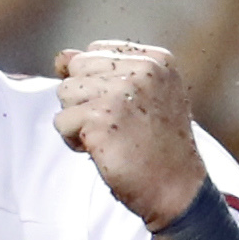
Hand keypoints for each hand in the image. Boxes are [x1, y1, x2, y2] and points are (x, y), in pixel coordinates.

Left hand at [54, 41, 208, 228]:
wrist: (177, 189)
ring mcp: (120, 94)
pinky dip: (73, 140)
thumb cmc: (159, 146)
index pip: (95, 50)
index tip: (122, 109)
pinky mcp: (101, 119)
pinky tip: (100, 149)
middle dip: (84, 98)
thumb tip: (61, 58)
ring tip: (107, 137)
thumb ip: (107, 71)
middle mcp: (141, 71)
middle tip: (114, 125)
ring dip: (77, 120)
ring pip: (65, 92)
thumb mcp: (147, 97)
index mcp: (156, 60)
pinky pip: (61, 121)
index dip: (95, 81)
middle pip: (76, 68)